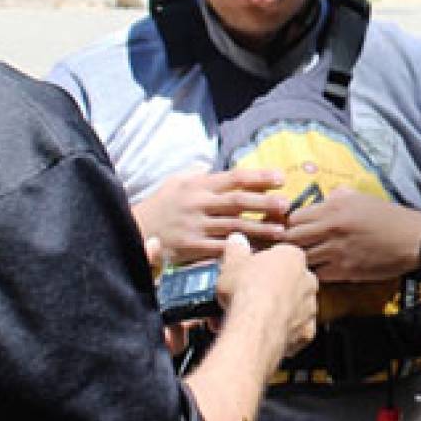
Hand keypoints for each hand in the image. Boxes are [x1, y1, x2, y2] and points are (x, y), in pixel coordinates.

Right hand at [132, 167, 291, 266]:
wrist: (133, 231)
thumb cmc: (160, 206)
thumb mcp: (176, 182)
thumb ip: (200, 175)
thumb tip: (220, 168)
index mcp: (197, 185)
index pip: (233, 178)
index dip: (258, 177)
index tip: (280, 178)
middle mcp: (198, 203)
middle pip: (238, 201)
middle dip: (264, 203)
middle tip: (287, 205)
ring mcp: (195, 226)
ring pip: (234, 226)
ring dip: (259, 229)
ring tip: (281, 231)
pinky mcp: (192, 247)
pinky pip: (221, 248)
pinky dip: (241, 249)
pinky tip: (258, 252)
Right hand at [216, 233, 316, 357]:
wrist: (254, 326)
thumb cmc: (246, 290)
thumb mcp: (232, 262)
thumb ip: (236, 249)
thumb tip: (236, 240)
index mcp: (293, 257)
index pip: (281, 256)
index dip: (263, 265)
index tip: (248, 273)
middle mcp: (307, 281)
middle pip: (289, 281)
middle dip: (272, 288)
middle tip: (249, 296)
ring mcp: (310, 308)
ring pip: (294, 307)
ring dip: (278, 311)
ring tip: (252, 318)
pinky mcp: (306, 333)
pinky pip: (295, 331)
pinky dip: (281, 333)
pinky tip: (263, 333)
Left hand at [282, 188, 420, 282]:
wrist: (414, 240)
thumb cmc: (389, 217)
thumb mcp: (362, 198)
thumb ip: (338, 197)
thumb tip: (323, 199)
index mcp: (333, 206)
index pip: (293, 217)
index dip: (289, 224)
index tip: (291, 229)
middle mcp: (331, 227)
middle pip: (291, 239)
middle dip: (287, 244)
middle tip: (289, 248)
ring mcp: (337, 251)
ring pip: (302, 259)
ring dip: (300, 261)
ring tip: (302, 261)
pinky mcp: (346, 271)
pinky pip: (319, 275)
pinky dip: (316, 273)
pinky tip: (321, 270)